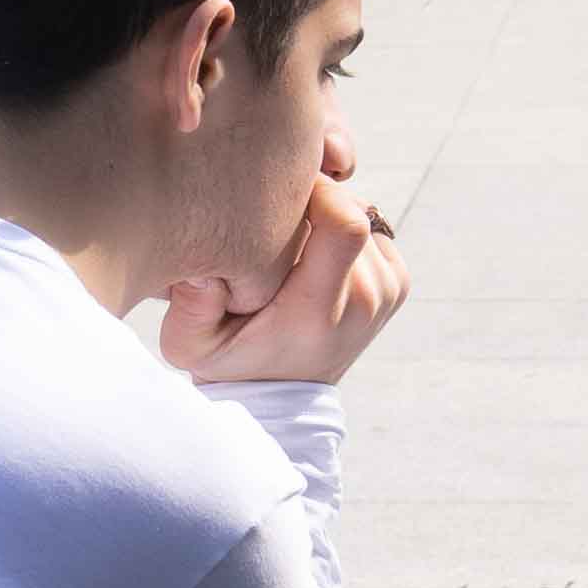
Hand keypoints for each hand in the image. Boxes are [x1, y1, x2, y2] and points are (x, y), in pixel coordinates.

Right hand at [160, 156, 407, 388]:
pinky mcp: (396, 281)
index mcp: (318, 310)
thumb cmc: (232, 362)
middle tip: (272, 223)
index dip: (316, 190)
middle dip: (310, 202)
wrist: (282, 396)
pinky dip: (340, 228)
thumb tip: (205, 265)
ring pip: (357, 212)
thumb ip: (190, 305)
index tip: (279, 194)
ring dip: (323, 215)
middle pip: (347, 210)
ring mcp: (388, 291)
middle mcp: (364, 300)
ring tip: (290, 247)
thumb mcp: (191, 344)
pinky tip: (312, 255)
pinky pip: (370, 225)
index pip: (345, 224)